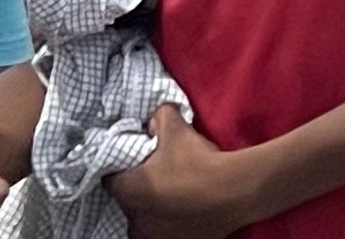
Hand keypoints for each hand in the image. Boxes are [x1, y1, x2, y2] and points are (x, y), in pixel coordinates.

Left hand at [110, 106, 249, 238]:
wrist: (234, 192)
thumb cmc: (198, 161)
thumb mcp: (175, 127)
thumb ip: (158, 118)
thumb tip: (153, 122)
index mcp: (129, 192)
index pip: (110, 178)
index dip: (120, 167)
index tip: (134, 161)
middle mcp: (136, 221)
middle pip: (128, 201)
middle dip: (138, 188)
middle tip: (157, 174)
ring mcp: (156, 238)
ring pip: (146, 220)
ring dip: (153, 208)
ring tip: (173, 193)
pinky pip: (165, 231)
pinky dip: (170, 222)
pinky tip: (185, 208)